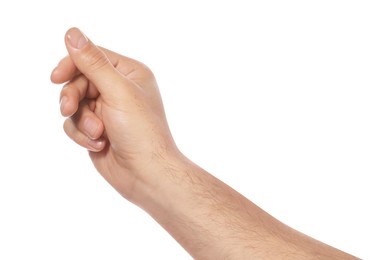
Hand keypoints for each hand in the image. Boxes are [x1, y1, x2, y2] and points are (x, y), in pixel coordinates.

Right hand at [51, 28, 178, 200]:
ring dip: (82, 120)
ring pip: (74, 104)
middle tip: (68, 108)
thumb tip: (72, 34)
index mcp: (130, 74)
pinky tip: (99, 144)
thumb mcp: (117, 92)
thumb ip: (93, 63)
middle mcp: (119, 90)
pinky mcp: (97, 129)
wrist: (146, 174)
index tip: (56, 77)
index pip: (93, 58)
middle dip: (73, 97)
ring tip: (97, 133)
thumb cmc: (141, 132)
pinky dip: (82, 134)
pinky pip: (74, 124)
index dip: (72, 64)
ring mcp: (107, 110)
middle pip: (79, 80)